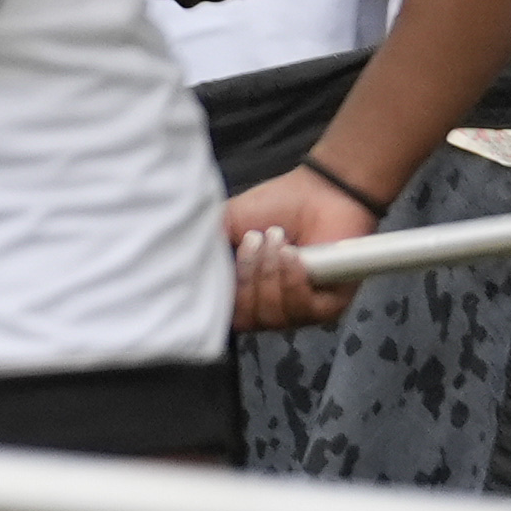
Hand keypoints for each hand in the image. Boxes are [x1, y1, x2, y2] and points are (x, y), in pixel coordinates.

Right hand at [221, 160, 378, 331]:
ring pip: (271, 316)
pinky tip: (293, 255)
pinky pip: (302, 310)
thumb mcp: (225, 222)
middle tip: (254, 239)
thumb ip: (204, 249)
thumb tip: (182, 270)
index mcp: (240, 292)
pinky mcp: (327, 306)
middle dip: (246, 278)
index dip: (213, 298)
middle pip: (245, 319)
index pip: (219, 315)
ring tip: (276, 241)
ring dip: (270, 275)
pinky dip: (293, 282)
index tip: (214, 268)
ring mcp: (296, 309)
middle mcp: (266, 306)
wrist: (320, 191)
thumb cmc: (275, 206)